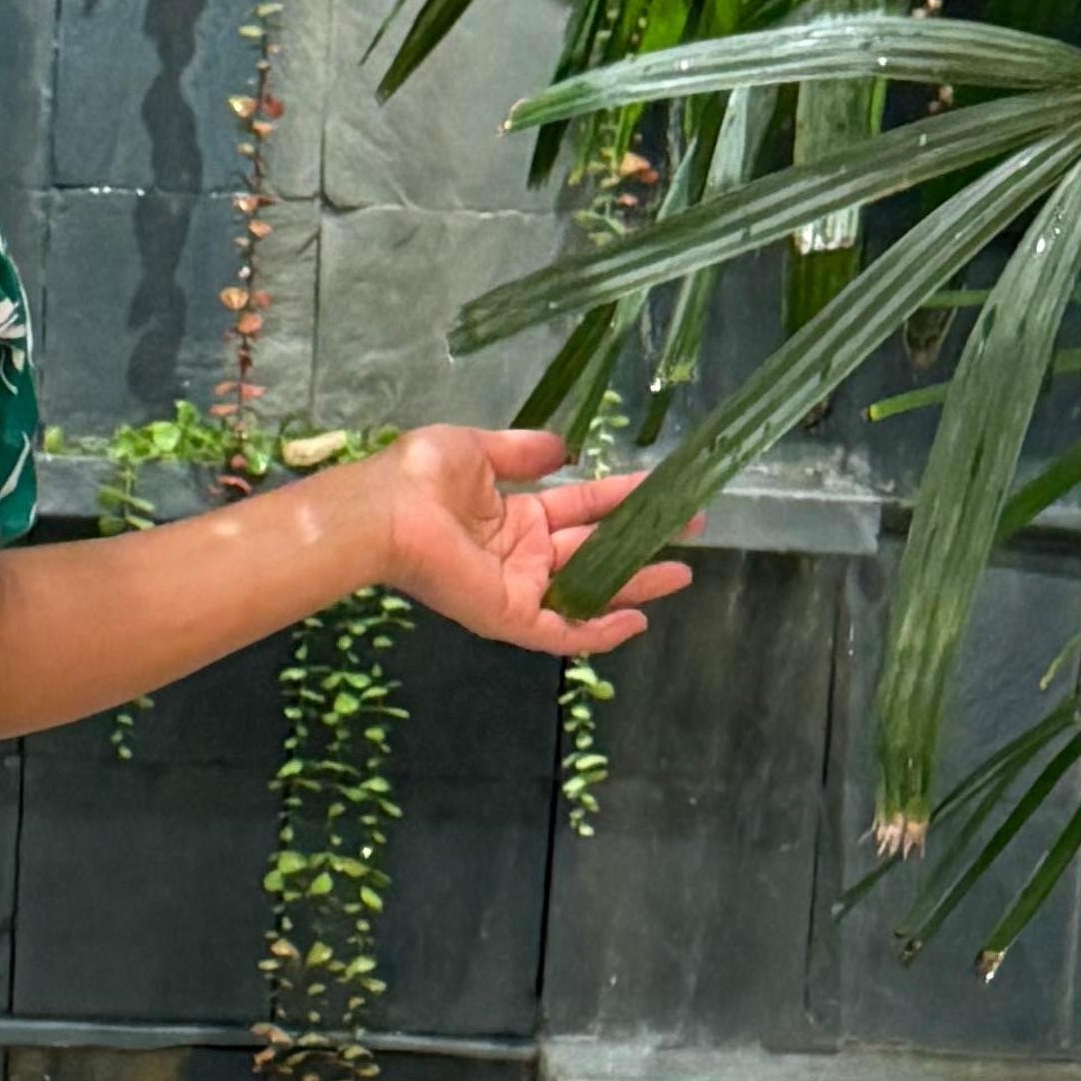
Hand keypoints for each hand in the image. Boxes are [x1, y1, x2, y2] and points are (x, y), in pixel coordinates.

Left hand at [361, 424, 692, 656]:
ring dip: (636, 584)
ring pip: (591, 591)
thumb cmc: (422, 477)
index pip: (582, 507)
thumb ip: (522, 452)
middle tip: (693, 527)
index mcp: (515, 517)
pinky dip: (600, 632)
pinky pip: (564, 632)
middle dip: (644, 540)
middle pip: (596, 549)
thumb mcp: (479, 449)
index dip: (622, 499)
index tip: (664, 489)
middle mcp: (524, 555)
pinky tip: (639, 619)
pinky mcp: (512, 617)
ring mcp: (520, 588)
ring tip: (683, 572)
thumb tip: (563, 448)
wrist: (388, 512)